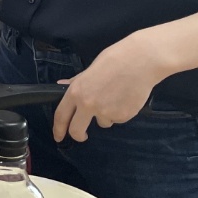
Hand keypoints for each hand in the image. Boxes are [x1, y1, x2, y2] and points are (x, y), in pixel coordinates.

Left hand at [52, 32, 171, 141]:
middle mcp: (88, 105)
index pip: (61, 115)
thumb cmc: (113, 61)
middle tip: (82, 135)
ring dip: (105, 115)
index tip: (58, 137)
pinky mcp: (123, 116)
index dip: (58, 129)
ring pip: (102, 122)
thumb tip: (61, 85)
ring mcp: (106, 112)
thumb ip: (76, 83)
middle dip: (78, 135)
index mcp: (76, 92)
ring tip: (115, 96)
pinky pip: (118, 119)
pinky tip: (125, 98)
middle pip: (77, 130)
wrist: (139, 62)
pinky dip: (120, 112)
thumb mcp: (89, 70)